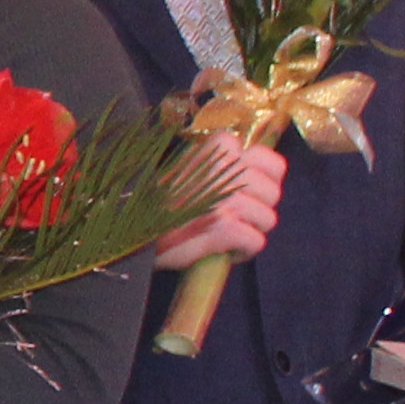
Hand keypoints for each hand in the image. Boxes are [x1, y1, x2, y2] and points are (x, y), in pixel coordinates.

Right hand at [154, 135, 282, 271]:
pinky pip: (256, 241)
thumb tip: (253, 168)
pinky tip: (223, 251)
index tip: (245, 191)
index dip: (262, 180)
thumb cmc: (158, 204)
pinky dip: (242, 251)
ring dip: (250, 231)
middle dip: (259, 209)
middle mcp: (224, 171)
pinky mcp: (225, 229)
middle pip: (272, 193)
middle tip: (235, 217)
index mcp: (216, 152)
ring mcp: (226, 200)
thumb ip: (219, 165)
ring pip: (267, 219)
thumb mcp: (187, 171)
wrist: (132, 233)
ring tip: (226, 235)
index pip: (267, 161)